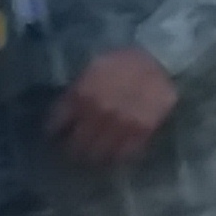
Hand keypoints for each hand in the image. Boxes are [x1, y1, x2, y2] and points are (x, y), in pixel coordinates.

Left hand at [47, 46, 176, 165]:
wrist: (160, 58)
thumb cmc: (122, 62)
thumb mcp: (92, 69)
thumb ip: (76, 92)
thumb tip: (64, 116)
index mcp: (81, 96)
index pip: (56, 125)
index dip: (55, 131)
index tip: (56, 135)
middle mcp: (99, 113)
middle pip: (76, 145)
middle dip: (71, 149)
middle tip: (73, 150)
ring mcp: (121, 124)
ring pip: (98, 154)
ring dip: (92, 157)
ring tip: (92, 156)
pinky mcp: (142, 131)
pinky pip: (124, 153)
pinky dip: (116, 157)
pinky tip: (114, 153)